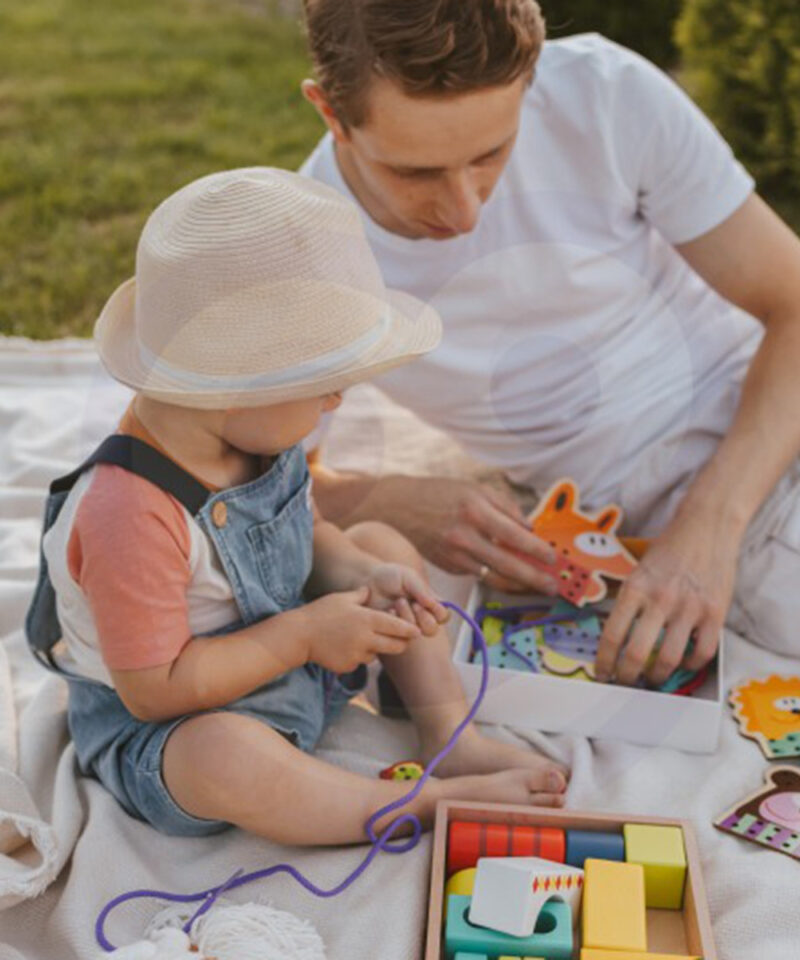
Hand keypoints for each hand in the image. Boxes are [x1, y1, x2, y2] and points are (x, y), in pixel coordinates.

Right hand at [301, 587, 420, 672]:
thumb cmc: (321, 612)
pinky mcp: (348, 666)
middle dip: (400, 643)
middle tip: (400, 640)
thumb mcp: (341, 598)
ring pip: (377, 655)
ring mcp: (357, 654)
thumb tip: (369, 589)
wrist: (299, 636)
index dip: (409, 629)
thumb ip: (360, 595)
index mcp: (367, 619)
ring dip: (375, 649)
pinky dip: (358, 656)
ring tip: (360, 638)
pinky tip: (345, 646)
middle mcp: (366, 638)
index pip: (397, 626)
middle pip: (396, 646)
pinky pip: (360, 662)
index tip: (417, 631)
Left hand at [364, 563, 449, 635]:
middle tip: (411, 603)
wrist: (369, 581)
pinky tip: (388, 611)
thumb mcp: (408, 577)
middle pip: (432, 630)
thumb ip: (422, 590)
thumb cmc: (391, 576)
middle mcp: (421, 618)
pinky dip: (394, 622)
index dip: (437, 611)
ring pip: (416, 634)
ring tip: (397, 603)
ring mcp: (407, 627)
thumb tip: (434, 605)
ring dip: (407, 618)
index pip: (443, 616)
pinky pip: (399, 637)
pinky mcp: (393, 633)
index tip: (422, 600)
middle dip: (422, 617)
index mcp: (430, 604)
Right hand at [378, 476, 557, 593]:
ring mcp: (454, 555)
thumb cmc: (439, 494)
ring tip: (536, 585)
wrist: (398, 507)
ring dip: (517, 583)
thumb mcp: (474, 489)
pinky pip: (478, 573)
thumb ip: (504, 507)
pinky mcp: (448, 566)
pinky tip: (509, 575)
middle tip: (551, 586)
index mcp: (475, 511)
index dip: (536, 550)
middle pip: (506, 564)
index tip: (552, 558)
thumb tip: (529, 528)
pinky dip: (494, 574)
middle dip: (533, 578)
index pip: (514, 536)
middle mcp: (464, 536)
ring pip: (493, 576)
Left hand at [594, 508, 739, 685]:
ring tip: (652, 678)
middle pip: (637, 653)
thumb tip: (616, 637)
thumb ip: (630, 600)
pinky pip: (702, 653)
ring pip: (669, 659)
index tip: (602, 673)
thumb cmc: (670, 549)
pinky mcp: (715, 613)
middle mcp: (660, 599)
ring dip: (657, 676)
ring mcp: (689, 607)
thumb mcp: (638, 569)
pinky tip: (683, 663)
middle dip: (626, 675)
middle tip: (624, 681)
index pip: (612, 635)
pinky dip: (691, 665)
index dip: (604, 662)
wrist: (706, 526)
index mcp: (635, 588)